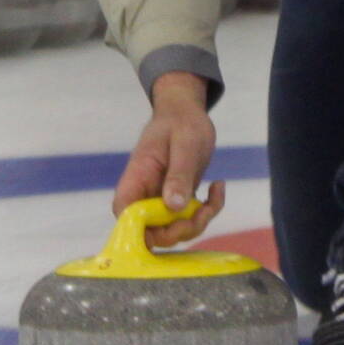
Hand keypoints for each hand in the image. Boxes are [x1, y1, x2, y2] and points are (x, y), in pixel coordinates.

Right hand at [112, 70, 224, 248]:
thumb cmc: (181, 122)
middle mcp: (144, 195)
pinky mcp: (176, 201)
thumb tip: (173, 207)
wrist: (186, 112)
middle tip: (204, 208)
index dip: (143, 231)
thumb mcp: (185, 145)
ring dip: (200, 221)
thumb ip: (178, 175)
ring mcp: (160, 200)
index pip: (126, 216)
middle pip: (152, 233)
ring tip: (216, 191)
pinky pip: (188, 220)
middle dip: (182, 229)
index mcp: (136, 179)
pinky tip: (218, 187)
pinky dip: (208, 210)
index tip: (174, 221)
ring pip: (173, 231)